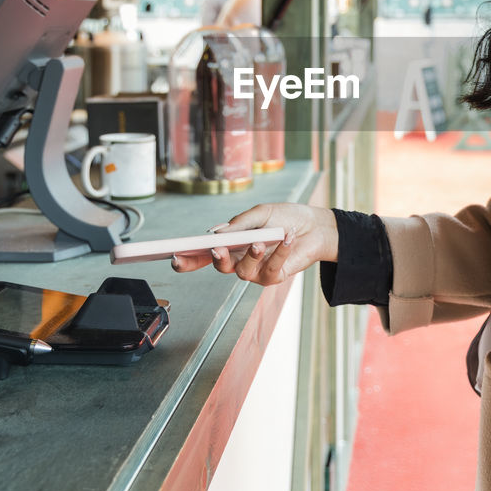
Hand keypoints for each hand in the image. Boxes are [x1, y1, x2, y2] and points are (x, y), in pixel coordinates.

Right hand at [170, 203, 338, 285]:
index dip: (188, 258)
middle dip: (215, 260)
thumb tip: (214, 233)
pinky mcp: (273, 277)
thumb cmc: (285, 217)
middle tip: (215, 250)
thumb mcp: (261, 213)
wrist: (316, 226)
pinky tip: (287, 239)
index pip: (203, 254)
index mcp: (231, 243)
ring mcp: (255, 271)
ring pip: (242, 271)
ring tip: (260, 243)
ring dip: (250, 256)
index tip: (175, 255)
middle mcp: (239, 259)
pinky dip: (279, 253)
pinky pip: (270, 270)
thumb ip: (239, 224)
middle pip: (219, 266)